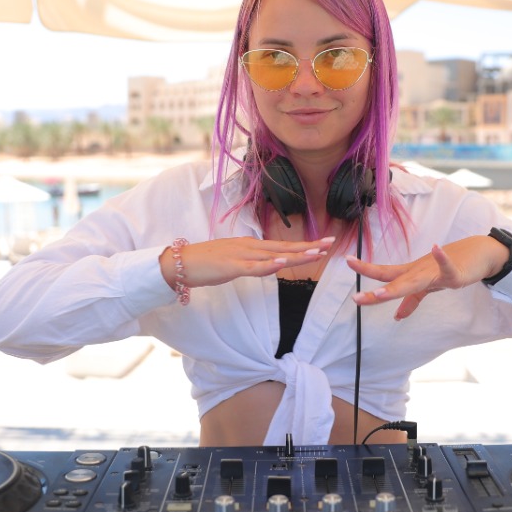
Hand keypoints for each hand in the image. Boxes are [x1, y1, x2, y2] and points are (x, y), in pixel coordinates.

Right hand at [161, 236, 334, 288]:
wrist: (180, 263)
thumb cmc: (205, 264)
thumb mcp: (234, 263)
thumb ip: (251, 263)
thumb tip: (266, 265)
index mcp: (251, 246)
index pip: (282, 246)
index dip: (303, 246)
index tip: (323, 245)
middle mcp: (249, 247)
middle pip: (284, 248)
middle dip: (308, 247)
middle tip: (331, 244)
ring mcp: (241, 256)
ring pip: (273, 256)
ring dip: (295, 255)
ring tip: (315, 253)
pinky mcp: (230, 266)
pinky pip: (253, 267)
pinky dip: (268, 265)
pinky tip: (281, 264)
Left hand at [347, 235, 506, 319]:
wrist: (477, 254)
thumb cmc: (450, 267)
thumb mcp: (428, 287)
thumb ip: (411, 301)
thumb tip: (396, 317)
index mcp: (411, 274)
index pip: (384, 274)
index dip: (366, 270)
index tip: (346, 261)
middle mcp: (418, 271)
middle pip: (394, 281)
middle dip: (376, 292)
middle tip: (355, 299)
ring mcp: (435, 271)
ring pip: (414, 281)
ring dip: (398, 286)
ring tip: (380, 291)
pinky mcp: (455, 274)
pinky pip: (448, 268)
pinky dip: (443, 258)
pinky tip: (437, 248)